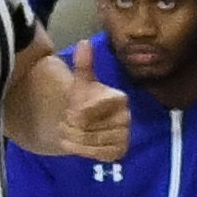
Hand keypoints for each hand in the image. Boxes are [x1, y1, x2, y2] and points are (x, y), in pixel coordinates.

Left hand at [59, 38, 130, 161]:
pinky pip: (96, 154)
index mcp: (119, 99)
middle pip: (85, 128)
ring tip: (73, 130)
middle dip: (71, 126)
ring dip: (73, 138)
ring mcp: (125, 136)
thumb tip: (85, 42)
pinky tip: (78, 142)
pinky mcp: (120, 151)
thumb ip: (83, 64)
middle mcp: (127, 118)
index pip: (87, 111)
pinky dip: (81, 150)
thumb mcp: (81, 82)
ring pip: (89, 141)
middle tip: (70, 121)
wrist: (85, 121)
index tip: (72, 109)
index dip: (74, 112)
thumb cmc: (84, 99)